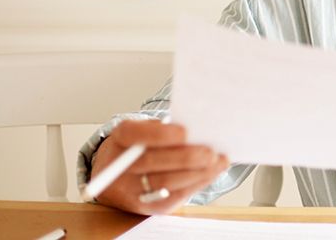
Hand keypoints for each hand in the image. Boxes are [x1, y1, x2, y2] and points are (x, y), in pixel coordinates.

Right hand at [89, 120, 228, 214]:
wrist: (116, 176)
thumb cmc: (140, 147)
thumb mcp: (145, 130)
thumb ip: (165, 129)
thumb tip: (197, 133)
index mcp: (121, 139)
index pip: (135, 135)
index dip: (161, 135)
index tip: (185, 132)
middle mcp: (119, 166)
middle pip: (152, 162)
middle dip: (186, 157)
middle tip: (211, 152)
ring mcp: (130, 189)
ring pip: (165, 182)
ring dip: (197, 173)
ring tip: (218, 162)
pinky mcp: (145, 206)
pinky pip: (173, 197)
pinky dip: (196, 184)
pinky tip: (210, 174)